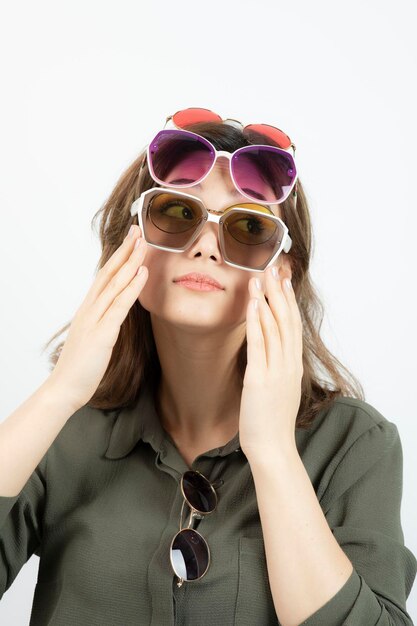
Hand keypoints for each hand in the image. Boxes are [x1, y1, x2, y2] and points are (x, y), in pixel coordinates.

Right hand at [47, 225, 147, 410]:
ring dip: (131, 261)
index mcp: (88, 310)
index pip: (105, 276)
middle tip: (139, 229)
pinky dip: (132, 287)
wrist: (64, 389)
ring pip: (114, 283)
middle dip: (125, 250)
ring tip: (144, 243)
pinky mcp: (101, 334)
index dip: (119, 256)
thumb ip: (104, 322)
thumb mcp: (94, 338)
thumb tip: (119, 312)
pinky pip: (119, 306)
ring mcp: (94, 320)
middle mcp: (90, 309)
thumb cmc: (80, 367)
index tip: (131, 240)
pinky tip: (142, 273)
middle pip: (109, 273)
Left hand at [239, 263, 302, 460]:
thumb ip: (277, 367)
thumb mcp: (280, 388)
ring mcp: (277, 371)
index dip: (287, 300)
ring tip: (260, 278)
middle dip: (279, 292)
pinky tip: (252, 305)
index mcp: (293, 365)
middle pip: (286, 320)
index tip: (282, 280)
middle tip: (273, 268)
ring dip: (266, 300)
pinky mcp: (260, 379)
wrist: (273, 449)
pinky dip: (256, 323)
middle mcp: (289, 363)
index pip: (292, 325)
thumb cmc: (272, 421)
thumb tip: (270, 351)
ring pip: (275, 327)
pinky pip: (259, 345)